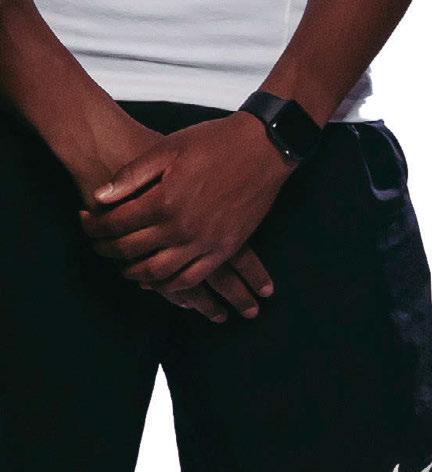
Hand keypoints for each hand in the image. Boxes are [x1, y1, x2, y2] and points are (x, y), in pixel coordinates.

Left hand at [79, 111, 297, 294]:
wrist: (263, 149)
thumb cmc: (214, 143)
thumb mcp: (168, 148)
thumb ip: (132, 176)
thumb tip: (99, 197)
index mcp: (164, 200)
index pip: (117, 224)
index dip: (95, 226)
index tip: (86, 223)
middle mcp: (182, 228)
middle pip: (132, 252)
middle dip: (107, 251)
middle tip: (98, 247)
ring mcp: (205, 243)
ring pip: (159, 273)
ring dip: (135, 274)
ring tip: (124, 268)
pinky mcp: (224, 249)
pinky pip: (192, 279)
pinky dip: (170, 286)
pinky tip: (159, 282)